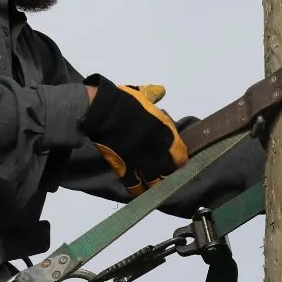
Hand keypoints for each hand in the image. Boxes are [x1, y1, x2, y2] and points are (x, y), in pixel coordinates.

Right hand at [81, 77, 187, 195]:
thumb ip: (153, 95)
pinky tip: (140, 191)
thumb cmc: (122, 101)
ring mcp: (141, 160)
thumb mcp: (142, 95)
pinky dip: (138, 189)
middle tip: (169, 177)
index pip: (180, 152)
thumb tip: (161, 91)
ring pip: (155, 180)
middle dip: (171, 174)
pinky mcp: (125, 167)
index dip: (180, 159)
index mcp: (163, 131)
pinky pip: (134, 184)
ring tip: (157, 187)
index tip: (179, 161)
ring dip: (157, 185)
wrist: (101, 111)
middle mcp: (156, 149)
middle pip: (169, 169)